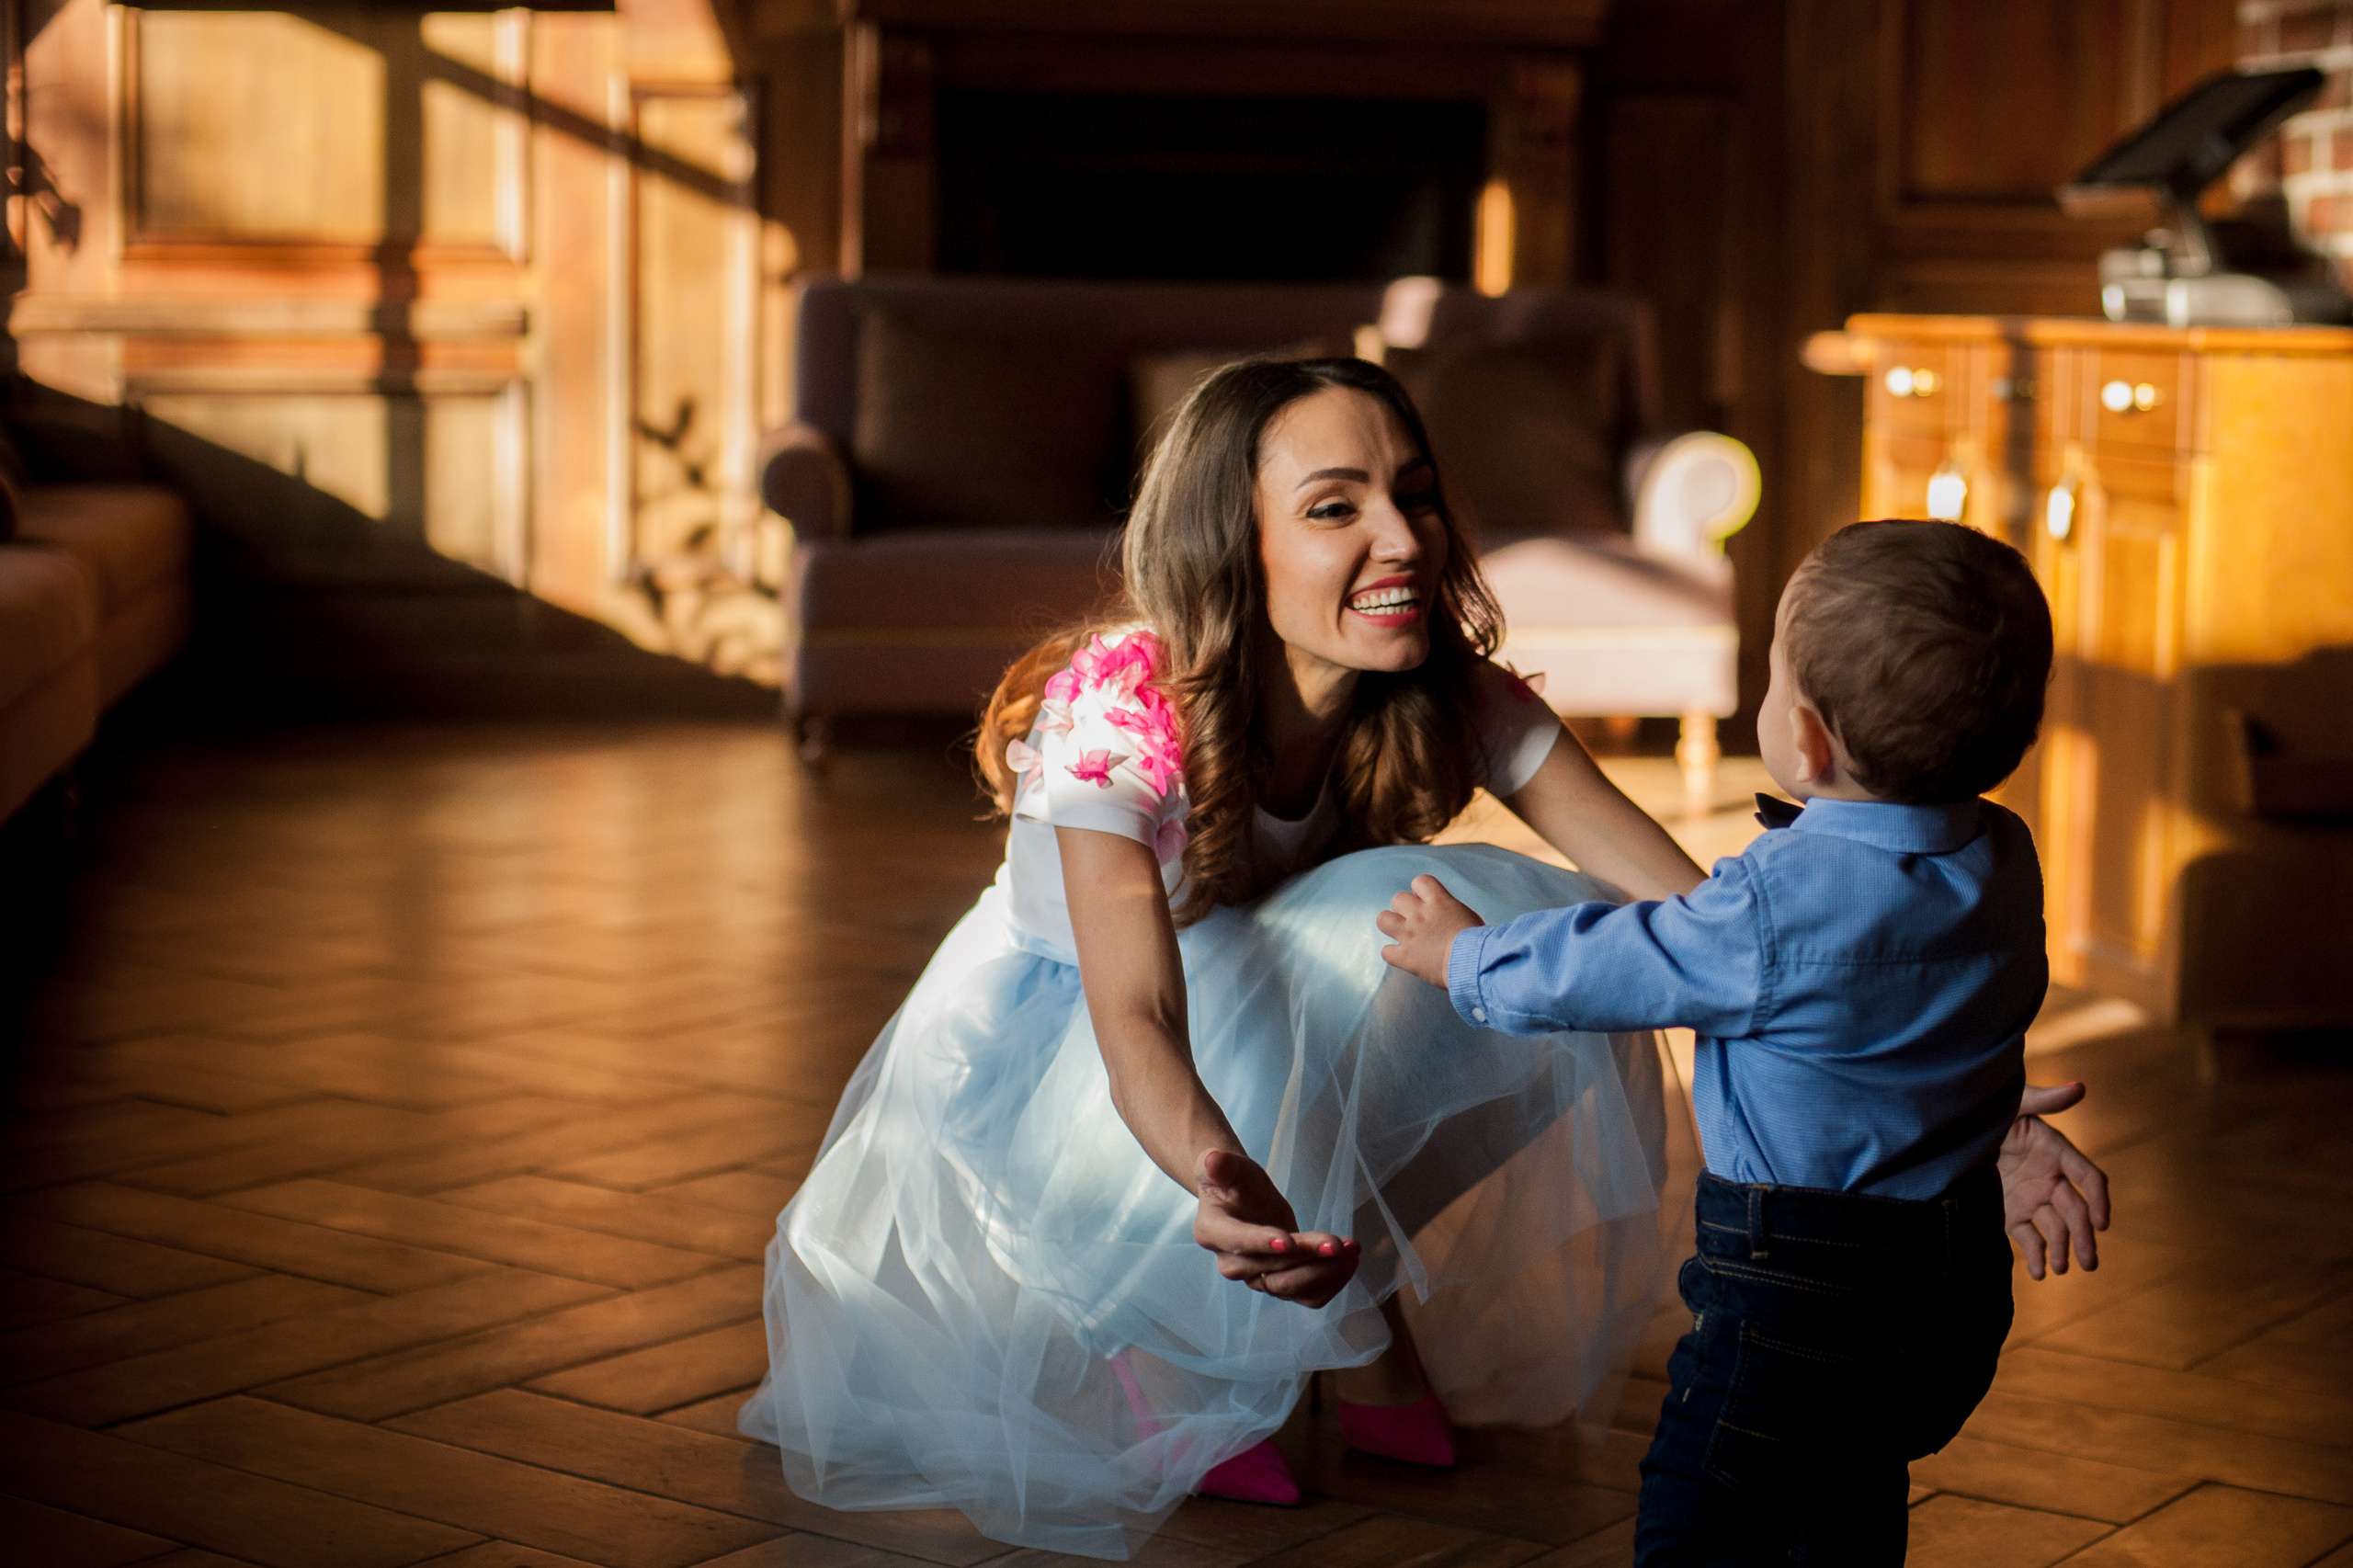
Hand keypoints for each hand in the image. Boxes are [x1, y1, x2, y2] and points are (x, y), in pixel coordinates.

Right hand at [1193, 1150, 1360, 1308]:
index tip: (1289, 1241)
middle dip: (1307, 1255)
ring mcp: (1255, 1278)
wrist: (1241, 1198)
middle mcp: (1231, 1263)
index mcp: (1213, 1231)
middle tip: (1338, 1243)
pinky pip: (1306, 1296)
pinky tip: (1348, 1263)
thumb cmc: (1232, 1180)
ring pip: (1291, 1286)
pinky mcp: (1279, 1284)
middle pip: (1272, 1267)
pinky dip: (1330, 1284)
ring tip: (1352, 1249)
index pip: (1238, 1241)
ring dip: (1324, 1271)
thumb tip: (1212, 1161)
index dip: (1262, 1242)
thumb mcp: (1224, 1166)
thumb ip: (1218, 1164)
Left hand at [1376, 875, 1483, 988]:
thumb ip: (1451, 911)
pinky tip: (1404, 957)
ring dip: (1391, 925)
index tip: (1426, 901)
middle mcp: (1420, 915)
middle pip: (1398, 898)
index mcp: (1439, 902)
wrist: (1472, 964)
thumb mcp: (1468, 916)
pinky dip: (1393, 955)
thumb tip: (1448, 916)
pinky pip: (1386, 951)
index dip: (1420, 891)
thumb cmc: (1478, 943)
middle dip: (1405, 909)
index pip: (1420, 881)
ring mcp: (1409, 935)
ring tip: (1403, 935)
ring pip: (1383, 919)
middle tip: (1416, 922)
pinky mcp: (1405, 957)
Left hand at [1998, 1081, 2110, 1280]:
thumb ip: (2043, 1099)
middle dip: (2084, 1237)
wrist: (1955, 1129)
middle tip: (2089, 1263)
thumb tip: (2079, 1087)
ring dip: (2062, 1249)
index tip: (2102, 1223)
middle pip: (2075, 1211)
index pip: (2088, 1177)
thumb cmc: (1989, 1109)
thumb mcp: (2013, 1102)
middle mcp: (2050, 1179)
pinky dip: (2037, 1256)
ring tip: (2059, 1269)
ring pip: (2056, 1228)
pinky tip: (2039, 1272)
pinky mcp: (2014, 1213)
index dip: (2098, 1199)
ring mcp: (2033, 1198)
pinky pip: (2030, 1238)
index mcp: (2056, 1152)